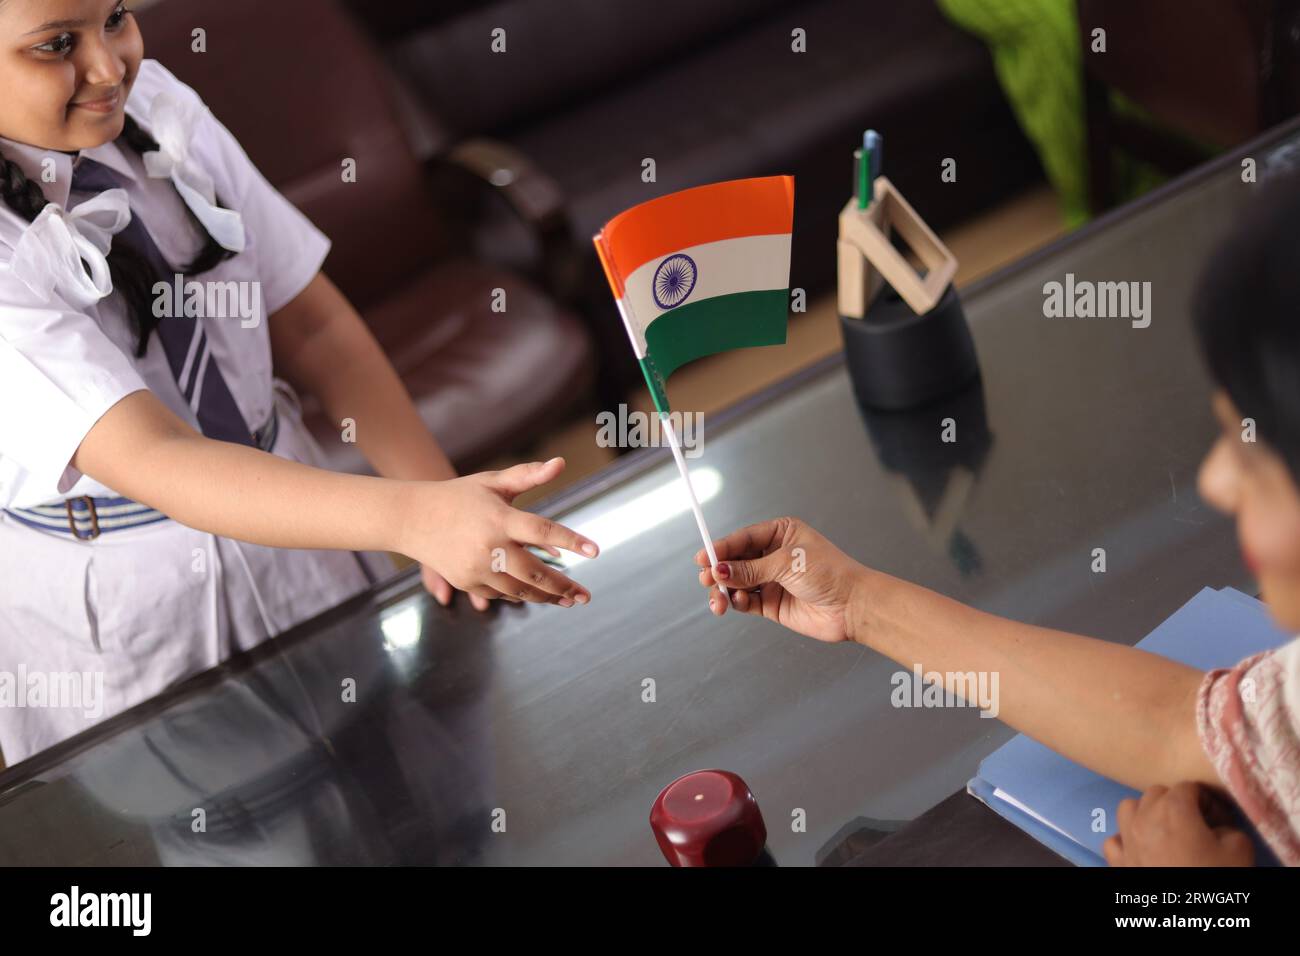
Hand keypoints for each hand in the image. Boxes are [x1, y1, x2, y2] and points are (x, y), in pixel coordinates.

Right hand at [402, 457, 597, 606]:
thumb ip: (528, 475)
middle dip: (565, 586)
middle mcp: (489, 546)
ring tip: (568, 600)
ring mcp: (477, 568)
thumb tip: (560, 463)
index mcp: (499, 518)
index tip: (595, 551)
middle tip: (586, 595)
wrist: (412, 518)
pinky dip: (522, 596)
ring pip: (520, 590)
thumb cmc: (459, 496)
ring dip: (547, 597)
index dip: (571, 541)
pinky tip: (538, 595)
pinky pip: (501, 595)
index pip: (543, 530)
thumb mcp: (492, 482)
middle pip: (535, 572)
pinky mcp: (467, 582)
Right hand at [695, 517, 865, 642]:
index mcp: (780, 533)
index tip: (703, 557)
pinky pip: (746, 600)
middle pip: (735, 561)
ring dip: (725, 590)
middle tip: (707, 579)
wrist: (852, 606)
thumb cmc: (829, 573)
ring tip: (719, 600)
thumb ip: (751, 569)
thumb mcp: (787, 563)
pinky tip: (738, 602)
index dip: (721, 547)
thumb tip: (720, 570)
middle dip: (719, 571)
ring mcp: (772, 580)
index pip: (742, 538)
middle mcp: (773, 555)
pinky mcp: (772, 603)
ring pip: (737, 583)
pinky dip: (737, 602)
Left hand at [1103, 782, 1253, 866]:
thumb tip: (1218, 825)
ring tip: (1164, 830)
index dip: (1206, 800)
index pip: (1188, 787)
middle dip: (1177, 802)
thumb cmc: (1215, 876)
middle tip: (1195, 823)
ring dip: (1145, 813)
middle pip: (1156, 794)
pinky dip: (1126, 840)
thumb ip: (1229, 826)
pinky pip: (1115, 840)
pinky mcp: (1117, 862)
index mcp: (1173, 809)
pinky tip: (1141, 849)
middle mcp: (1143, 817)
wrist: (1189, 916)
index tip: (1218, 817)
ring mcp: (1126, 839)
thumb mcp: (1239, 848)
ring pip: (1129, 808)